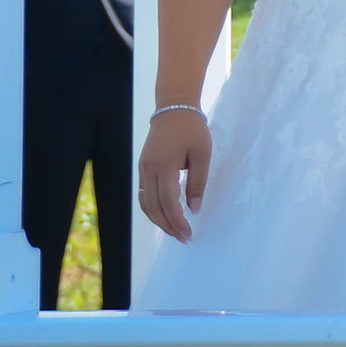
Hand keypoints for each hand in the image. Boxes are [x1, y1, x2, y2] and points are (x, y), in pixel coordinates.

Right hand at [138, 108, 211, 242]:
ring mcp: (143, 170)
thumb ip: (198, 182)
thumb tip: (194, 209)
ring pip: (146, 204)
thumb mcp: (202, 153)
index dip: (177, 220)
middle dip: (168, 226)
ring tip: (175, 232)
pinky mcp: (143, 169)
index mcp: (164, 166)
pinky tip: (164, 217)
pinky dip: (152, 210)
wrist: (173, 108)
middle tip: (184, 238)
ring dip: (159, 221)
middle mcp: (149, 171)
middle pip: (154, 207)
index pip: (168, 201)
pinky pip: (144, 196)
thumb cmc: (192, 129)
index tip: (189, 233)